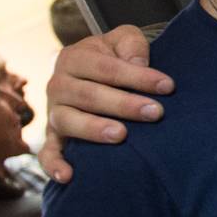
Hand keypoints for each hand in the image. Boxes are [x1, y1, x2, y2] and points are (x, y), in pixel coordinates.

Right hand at [40, 26, 169, 182]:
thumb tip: (138, 63)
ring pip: (68, 120)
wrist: (95, 74)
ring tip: (121, 135)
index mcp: (74, 58)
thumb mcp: (124, 39)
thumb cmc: (115, 57)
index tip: (168, 86)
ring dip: (94, 129)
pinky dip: (54, 164)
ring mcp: (54, 112)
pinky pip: (48, 152)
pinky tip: (69, 176)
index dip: (137, 76)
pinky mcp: (54, 136)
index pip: (106, 67)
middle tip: (155, 112)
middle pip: (88, 95)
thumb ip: (131, 44)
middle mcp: (58, 84)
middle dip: (123, 104)